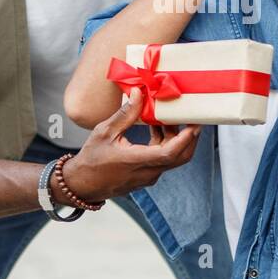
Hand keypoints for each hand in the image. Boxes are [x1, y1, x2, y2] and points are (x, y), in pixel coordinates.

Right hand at [54, 88, 201, 200]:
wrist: (82, 184)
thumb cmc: (91, 159)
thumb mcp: (104, 132)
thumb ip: (125, 114)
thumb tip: (139, 94)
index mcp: (137, 161)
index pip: (170, 153)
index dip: (186, 138)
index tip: (195, 123)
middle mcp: (147, 172)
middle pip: (179, 157)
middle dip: (190, 137)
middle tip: (193, 118)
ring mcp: (148, 176)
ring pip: (172, 158)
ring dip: (175, 139)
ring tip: (170, 117)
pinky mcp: (146, 176)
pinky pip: (162, 160)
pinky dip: (165, 144)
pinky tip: (156, 128)